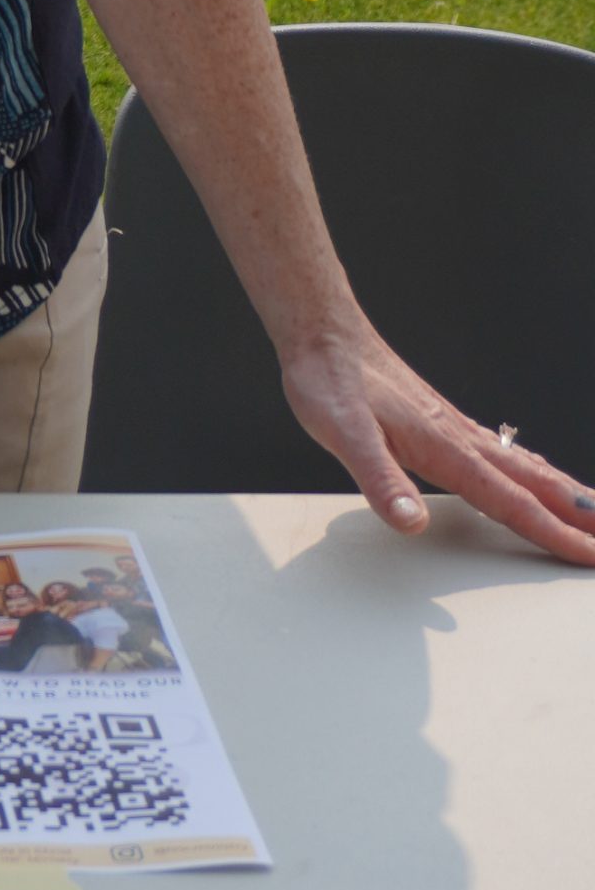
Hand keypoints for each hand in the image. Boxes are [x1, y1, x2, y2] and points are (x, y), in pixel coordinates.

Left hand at [279, 316, 594, 565]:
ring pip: (524, 466)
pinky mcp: (440, 419)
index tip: (590, 557)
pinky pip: (501, 452)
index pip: (511, 502)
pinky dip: (532, 470)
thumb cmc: (329, 379)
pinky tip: (531, 472)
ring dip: (564, 493)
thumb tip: (411, 522)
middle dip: (580, 516)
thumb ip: (379, 479)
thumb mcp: (342, 433)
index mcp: (446, 448)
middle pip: (535, 484)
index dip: (553, 534)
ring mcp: (453, 426)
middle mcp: (460, 437)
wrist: (321, 331)